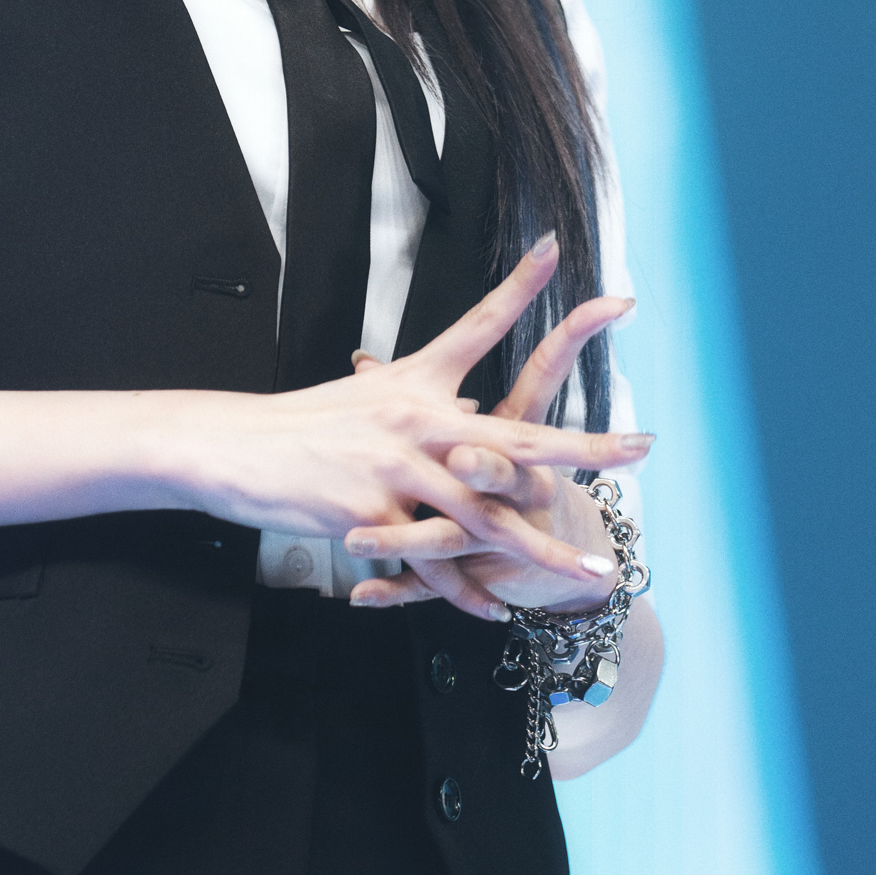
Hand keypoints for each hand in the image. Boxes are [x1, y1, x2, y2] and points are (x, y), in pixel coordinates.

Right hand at [176, 234, 649, 594]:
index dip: (522, 289)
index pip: (480, 326)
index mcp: (417, 384)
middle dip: (584, 447)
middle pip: (515, 436)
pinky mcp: (370, 516)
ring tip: (587, 573)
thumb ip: (423, 402)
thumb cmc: (302, 425)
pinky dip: (461, 593)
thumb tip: (467, 411)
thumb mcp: (367, 396)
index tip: (569, 261)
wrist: (234, 450)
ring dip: (539, 552)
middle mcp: (416, 421)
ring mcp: (396, 470)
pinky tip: (496, 613)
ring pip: (483, 517)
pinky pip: (427, 562)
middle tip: (641, 449)